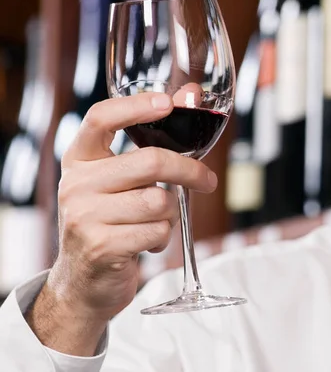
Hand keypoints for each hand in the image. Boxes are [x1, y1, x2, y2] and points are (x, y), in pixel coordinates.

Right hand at [26, 92, 217, 355]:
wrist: (84, 282)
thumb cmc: (111, 222)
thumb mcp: (119, 181)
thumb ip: (150, 142)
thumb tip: (191, 93)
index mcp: (80, 160)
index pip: (102, 118)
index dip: (136, 106)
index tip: (168, 103)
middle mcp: (77, 184)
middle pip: (151, 161)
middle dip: (190, 171)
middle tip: (208, 181)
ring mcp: (85, 216)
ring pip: (160, 201)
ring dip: (170, 215)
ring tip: (154, 223)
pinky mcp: (101, 246)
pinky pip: (157, 231)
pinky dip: (162, 237)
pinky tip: (146, 242)